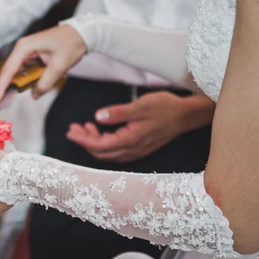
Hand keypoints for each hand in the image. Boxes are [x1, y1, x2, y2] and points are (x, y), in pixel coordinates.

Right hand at [0, 25, 86, 101]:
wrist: (83, 33)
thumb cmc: (71, 44)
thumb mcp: (59, 66)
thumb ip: (45, 83)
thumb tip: (34, 95)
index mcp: (24, 48)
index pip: (8, 70)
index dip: (1, 86)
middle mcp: (22, 49)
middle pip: (9, 71)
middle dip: (4, 87)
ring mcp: (27, 52)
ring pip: (16, 72)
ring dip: (14, 85)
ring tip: (7, 98)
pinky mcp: (33, 56)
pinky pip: (25, 71)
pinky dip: (24, 80)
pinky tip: (23, 89)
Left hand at [66, 92, 214, 162]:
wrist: (186, 115)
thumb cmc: (164, 107)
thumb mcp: (140, 106)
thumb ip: (118, 113)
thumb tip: (98, 117)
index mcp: (131, 141)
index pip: (100, 146)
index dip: (83, 140)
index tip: (71, 131)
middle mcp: (132, 150)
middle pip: (101, 152)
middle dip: (84, 141)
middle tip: (73, 129)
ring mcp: (136, 150)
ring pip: (108, 152)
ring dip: (93, 142)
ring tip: (84, 127)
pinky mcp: (139, 147)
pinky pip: (116, 150)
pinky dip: (104, 142)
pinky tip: (100, 130)